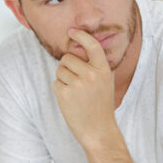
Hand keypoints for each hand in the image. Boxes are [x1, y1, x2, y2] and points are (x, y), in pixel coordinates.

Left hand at [52, 29, 117, 148]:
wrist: (99, 131)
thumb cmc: (101, 106)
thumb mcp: (106, 83)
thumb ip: (96, 66)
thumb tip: (80, 49)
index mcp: (104, 70)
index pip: (92, 46)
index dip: (81, 36)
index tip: (72, 31)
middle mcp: (91, 74)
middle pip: (68, 58)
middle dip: (67, 67)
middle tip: (76, 82)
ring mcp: (77, 84)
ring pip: (60, 70)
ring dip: (63, 78)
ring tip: (75, 93)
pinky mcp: (65, 94)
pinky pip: (56, 82)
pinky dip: (60, 89)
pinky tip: (70, 100)